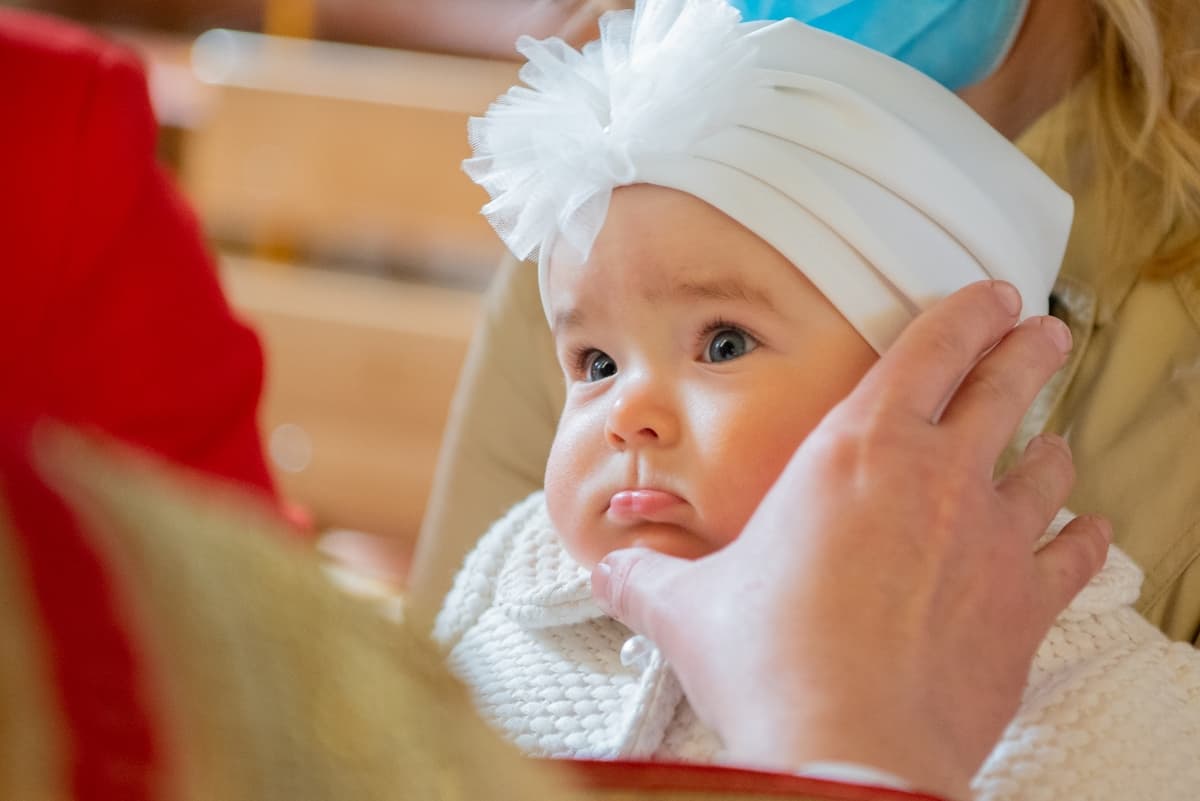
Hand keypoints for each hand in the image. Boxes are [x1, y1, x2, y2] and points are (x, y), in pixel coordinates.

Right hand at [591, 281, 1110, 800]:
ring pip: (1045, 467)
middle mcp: (939, 476)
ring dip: (1048, 447)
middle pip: (1006, 385)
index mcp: (857, 451)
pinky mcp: (1025, 605)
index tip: (991, 294)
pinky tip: (1085, 532)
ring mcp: (993, 538)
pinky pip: (1073, 554)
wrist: (845, 751)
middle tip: (1040, 330)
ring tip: (1049, 441)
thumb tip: (610, 569)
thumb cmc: (767, 662)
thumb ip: (647, 576)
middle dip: (1028, 349)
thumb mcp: (687, 608)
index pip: (930, 350)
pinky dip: (1082, 539)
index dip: (968, 312)